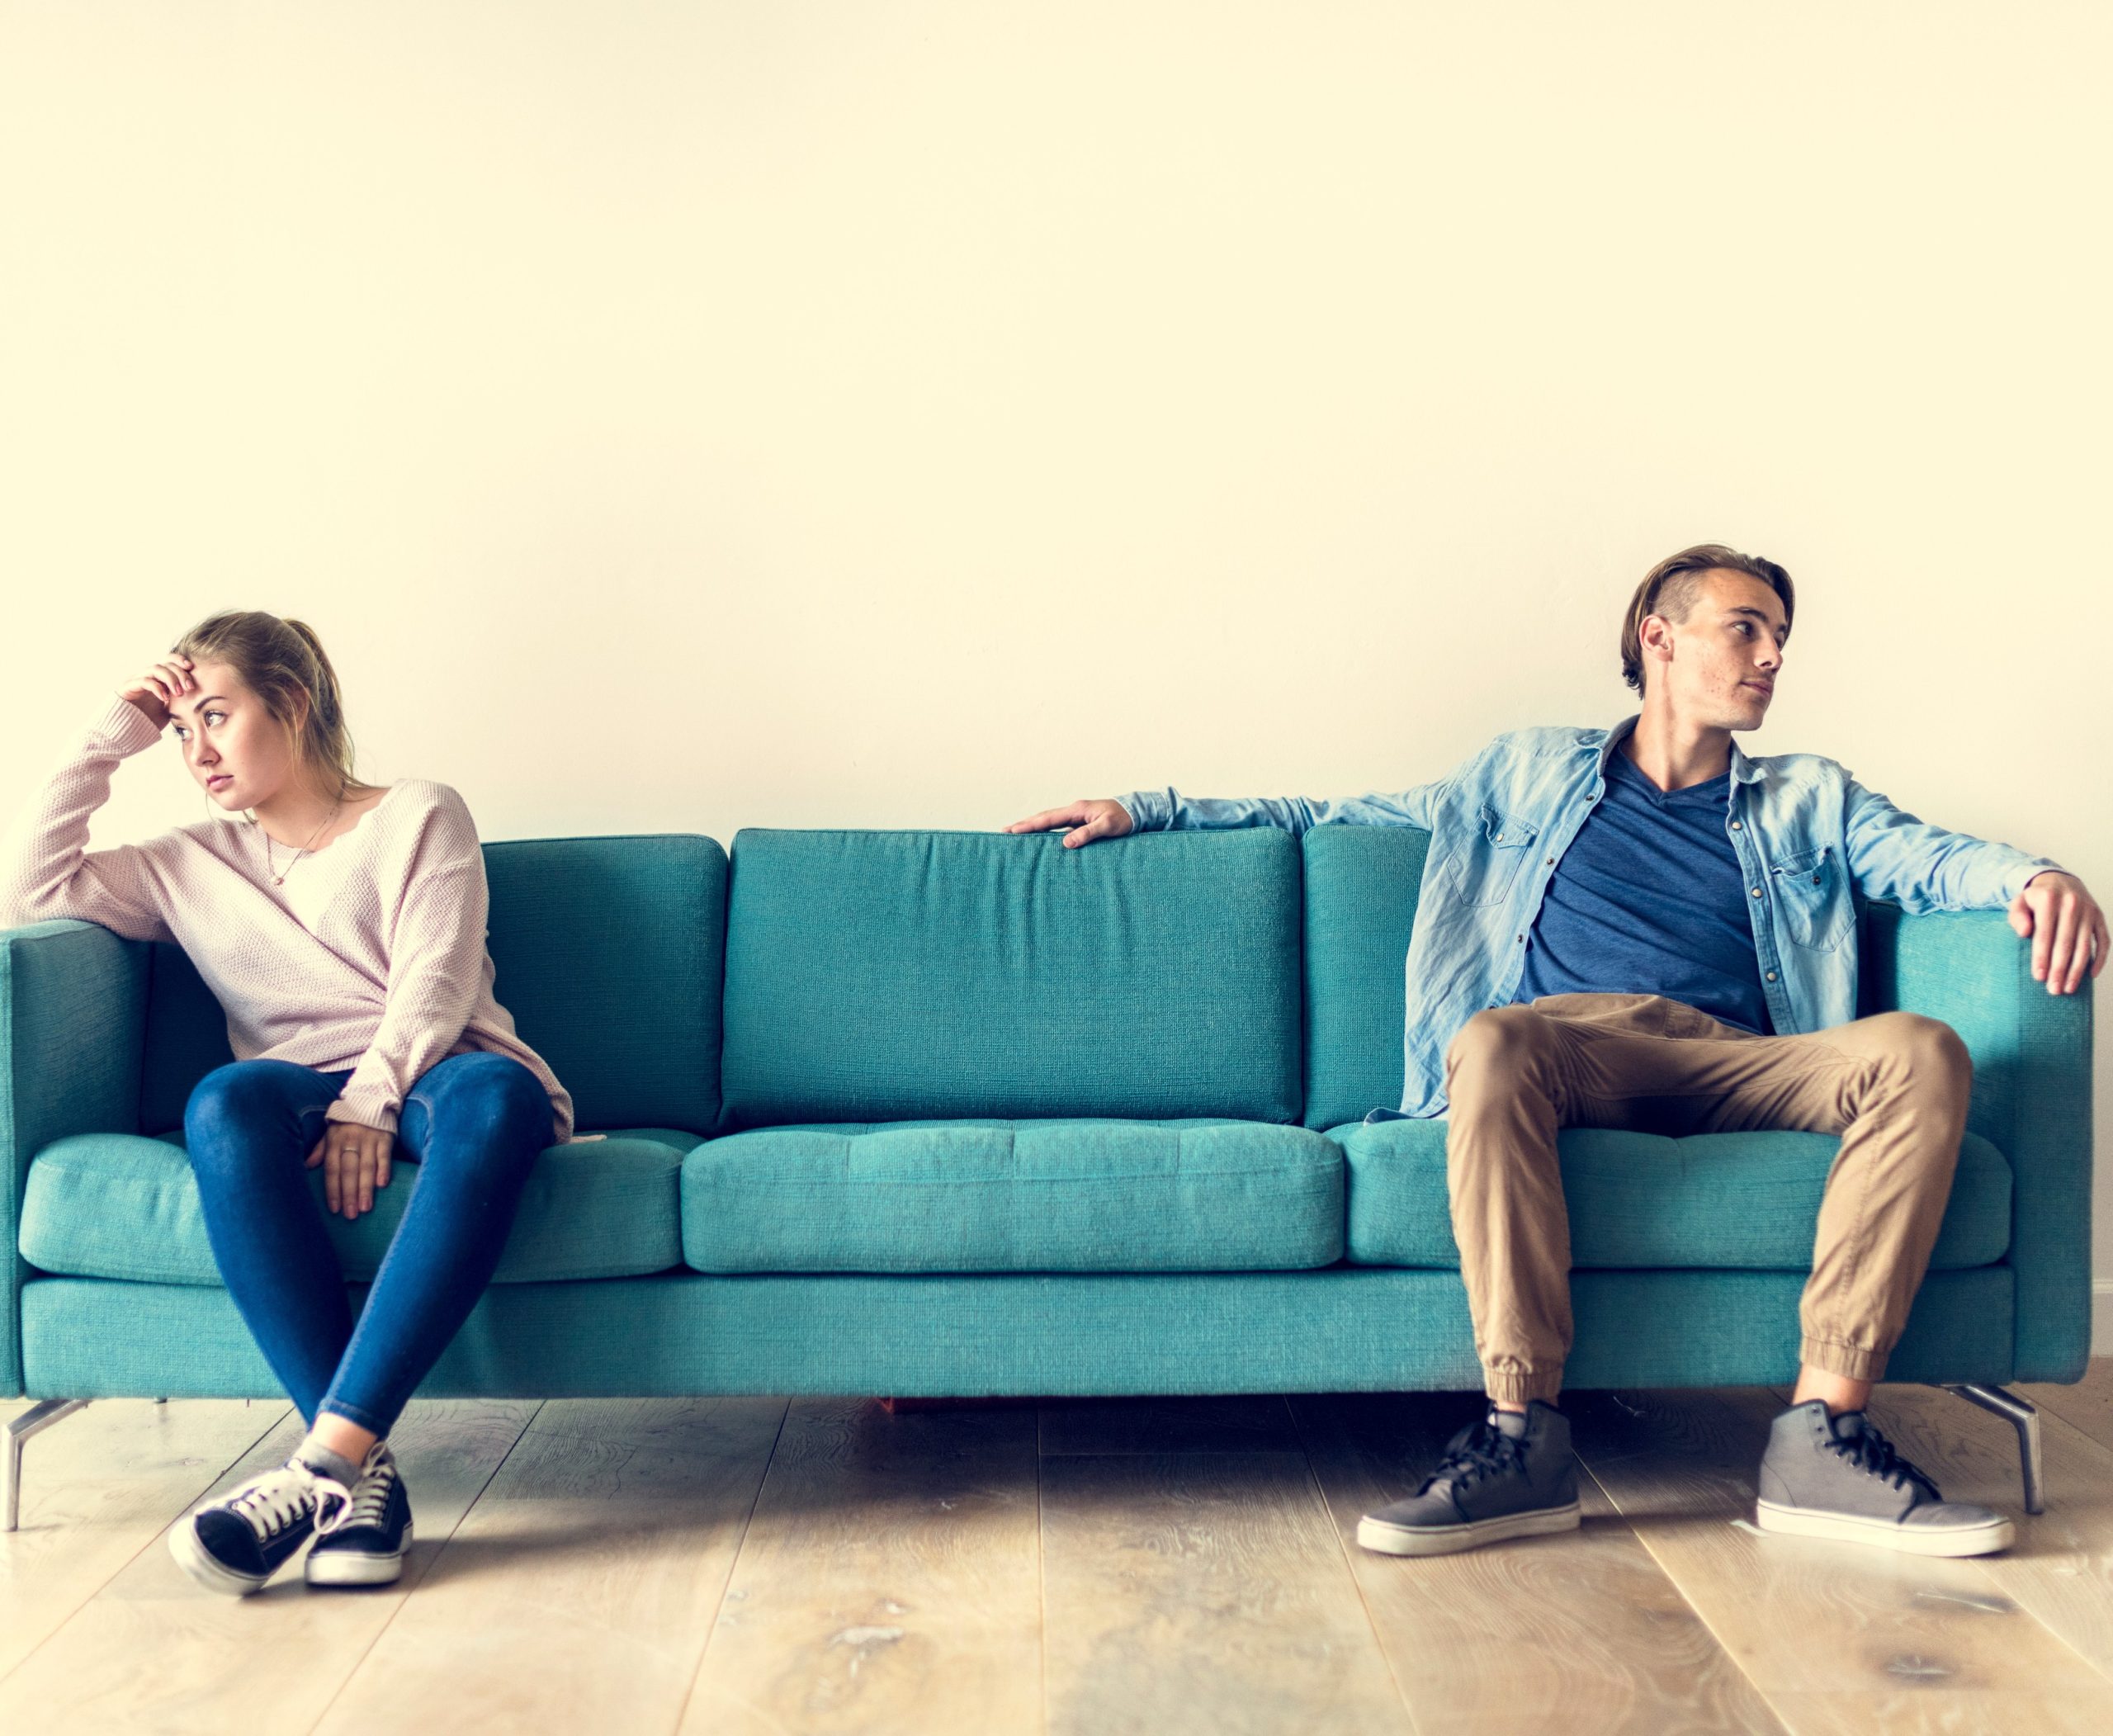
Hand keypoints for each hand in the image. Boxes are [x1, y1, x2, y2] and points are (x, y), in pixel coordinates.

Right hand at [118, 654, 195, 730]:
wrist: (123, 731)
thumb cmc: (148, 721)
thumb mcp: (169, 711)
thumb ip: (181, 703)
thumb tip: (202, 702)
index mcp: (158, 678)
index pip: (169, 661)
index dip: (180, 660)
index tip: (193, 668)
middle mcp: (147, 676)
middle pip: (165, 663)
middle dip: (180, 673)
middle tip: (190, 687)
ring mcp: (136, 681)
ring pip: (155, 669)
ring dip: (170, 679)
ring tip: (179, 694)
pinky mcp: (127, 688)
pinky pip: (143, 681)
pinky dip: (157, 687)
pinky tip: (165, 698)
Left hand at [307, 1121, 394, 1219]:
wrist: (371, 1098)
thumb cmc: (347, 1122)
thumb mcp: (330, 1133)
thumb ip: (320, 1150)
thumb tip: (307, 1166)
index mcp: (335, 1142)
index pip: (332, 1170)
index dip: (333, 1190)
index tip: (335, 1209)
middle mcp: (351, 1141)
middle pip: (349, 1171)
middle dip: (349, 1194)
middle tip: (350, 1215)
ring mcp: (369, 1139)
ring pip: (366, 1166)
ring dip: (365, 1188)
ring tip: (365, 1207)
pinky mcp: (385, 1137)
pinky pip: (384, 1155)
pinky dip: (384, 1169)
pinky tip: (382, 1184)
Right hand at [1003, 799, 1134, 848]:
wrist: (1136, 812)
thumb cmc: (1124, 819)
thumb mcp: (1107, 826)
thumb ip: (1087, 834)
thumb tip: (1066, 843)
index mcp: (1077, 810)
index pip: (1048, 819)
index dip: (1029, 825)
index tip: (1013, 830)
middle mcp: (1073, 811)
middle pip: (1043, 818)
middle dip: (1024, 824)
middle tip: (1004, 832)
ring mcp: (1075, 817)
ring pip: (1049, 822)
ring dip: (1032, 827)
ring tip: (1015, 833)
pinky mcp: (1079, 823)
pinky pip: (1057, 827)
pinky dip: (1045, 831)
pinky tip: (1038, 838)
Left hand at [2008, 871, 2106, 995]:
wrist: (2059, 881)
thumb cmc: (2035, 899)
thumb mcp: (2019, 902)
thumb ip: (2017, 916)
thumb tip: (2024, 933)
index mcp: (2048, 899)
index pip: (2044, 934)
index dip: (2042, 957)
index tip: (2038, 977)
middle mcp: (2071, 903)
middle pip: (2066, 943)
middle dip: (2060, 969)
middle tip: (2054, 990)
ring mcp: (2088, 911)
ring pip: (2085, 946)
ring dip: (2077, 970)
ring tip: (2069, 988)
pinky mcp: (2100, 917)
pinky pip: (2104, 941)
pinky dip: (2100, 959)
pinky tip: (2091, 975)